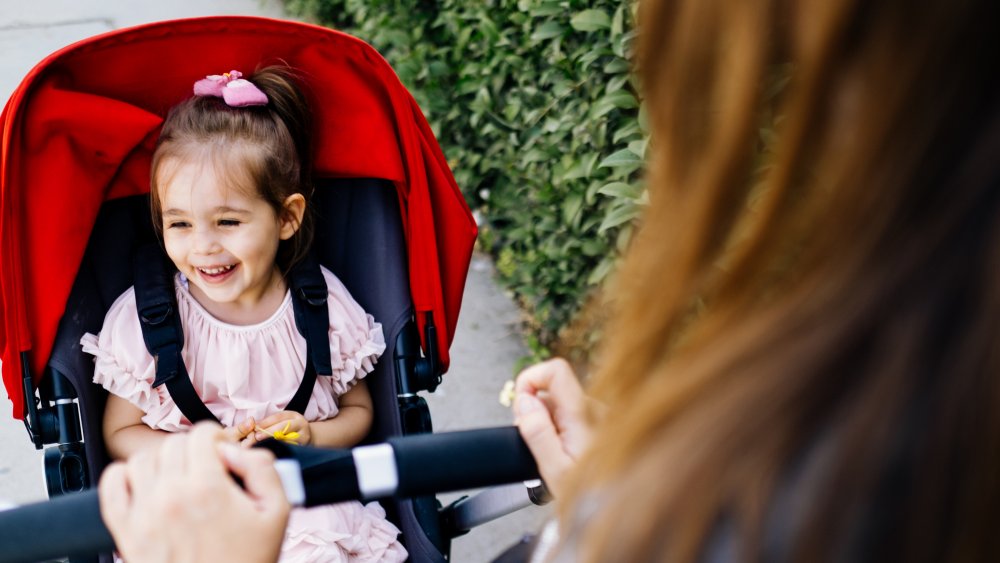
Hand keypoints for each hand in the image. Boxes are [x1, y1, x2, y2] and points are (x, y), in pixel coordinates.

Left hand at [98, 422, 289, 562]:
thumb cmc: (246, 561)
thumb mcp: (277, 512)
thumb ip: (262, 468)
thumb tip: (233, 449)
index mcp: (207, 488)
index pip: (201, 434)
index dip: (217, 438)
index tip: (223, 453)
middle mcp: (170, 496)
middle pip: (173, 444)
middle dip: (193, 450)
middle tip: (207, 469)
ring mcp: (144, 513)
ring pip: (142, 459)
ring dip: (162, 461)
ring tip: (179, 477)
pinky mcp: (126, 531)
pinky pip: (112, 484)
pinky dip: (124, 475)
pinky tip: (146, 485)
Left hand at [244, 410, 311, 446]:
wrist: (308, 438)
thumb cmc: (289, 430)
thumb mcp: (283, 422)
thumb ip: (270, 423)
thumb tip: (253, 426)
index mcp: (293, 415)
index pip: (278, 417)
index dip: (266, 422)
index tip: (255, 428)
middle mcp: (301, 423)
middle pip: (283, 426)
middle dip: (269, 431)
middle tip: (257, 437)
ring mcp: (304, 435)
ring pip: (288, 437)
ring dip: (274, 441)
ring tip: (262, 444)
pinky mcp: (304, 446)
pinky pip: (291, 447)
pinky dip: (281, 448)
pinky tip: (272, 450)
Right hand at [514, 358, 592, 498]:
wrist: (620, 507)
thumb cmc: (591, 494)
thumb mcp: (555, 469)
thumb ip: (537, 431)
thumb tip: (525, 400)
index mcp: (583, 414)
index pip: (555, 370)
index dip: (531, 379)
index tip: (520, 404)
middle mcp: (596, 408)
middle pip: (553, 390)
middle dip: (534, 410)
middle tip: (533, 442)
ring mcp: (601, 415)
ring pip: (562, 403)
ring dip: (548, 422)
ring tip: (552, 452)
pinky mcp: (603, 424)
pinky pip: (573, 414)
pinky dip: (561, 427)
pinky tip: (564, 451)